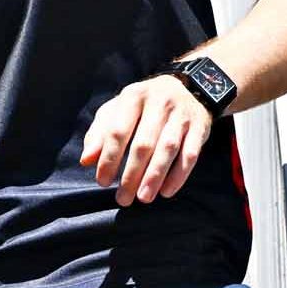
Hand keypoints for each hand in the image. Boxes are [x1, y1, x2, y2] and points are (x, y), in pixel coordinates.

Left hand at [80, 76, 213, 206]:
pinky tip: (166, 191)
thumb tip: (86, 160)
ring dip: (155, 177)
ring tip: (144, 198)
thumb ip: (99, 134)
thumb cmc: (142, 106)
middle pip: (143, 144)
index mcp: (133, 97)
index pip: (118, 131)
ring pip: (168, 149)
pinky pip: (191, 154)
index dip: (109, 158)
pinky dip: (179, 175)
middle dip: (132, 174)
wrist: (185, 88)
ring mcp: (181, 114)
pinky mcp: (200, 126)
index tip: (103, 182)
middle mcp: (158, 103)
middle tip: (123, 199)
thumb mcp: (116, 111)